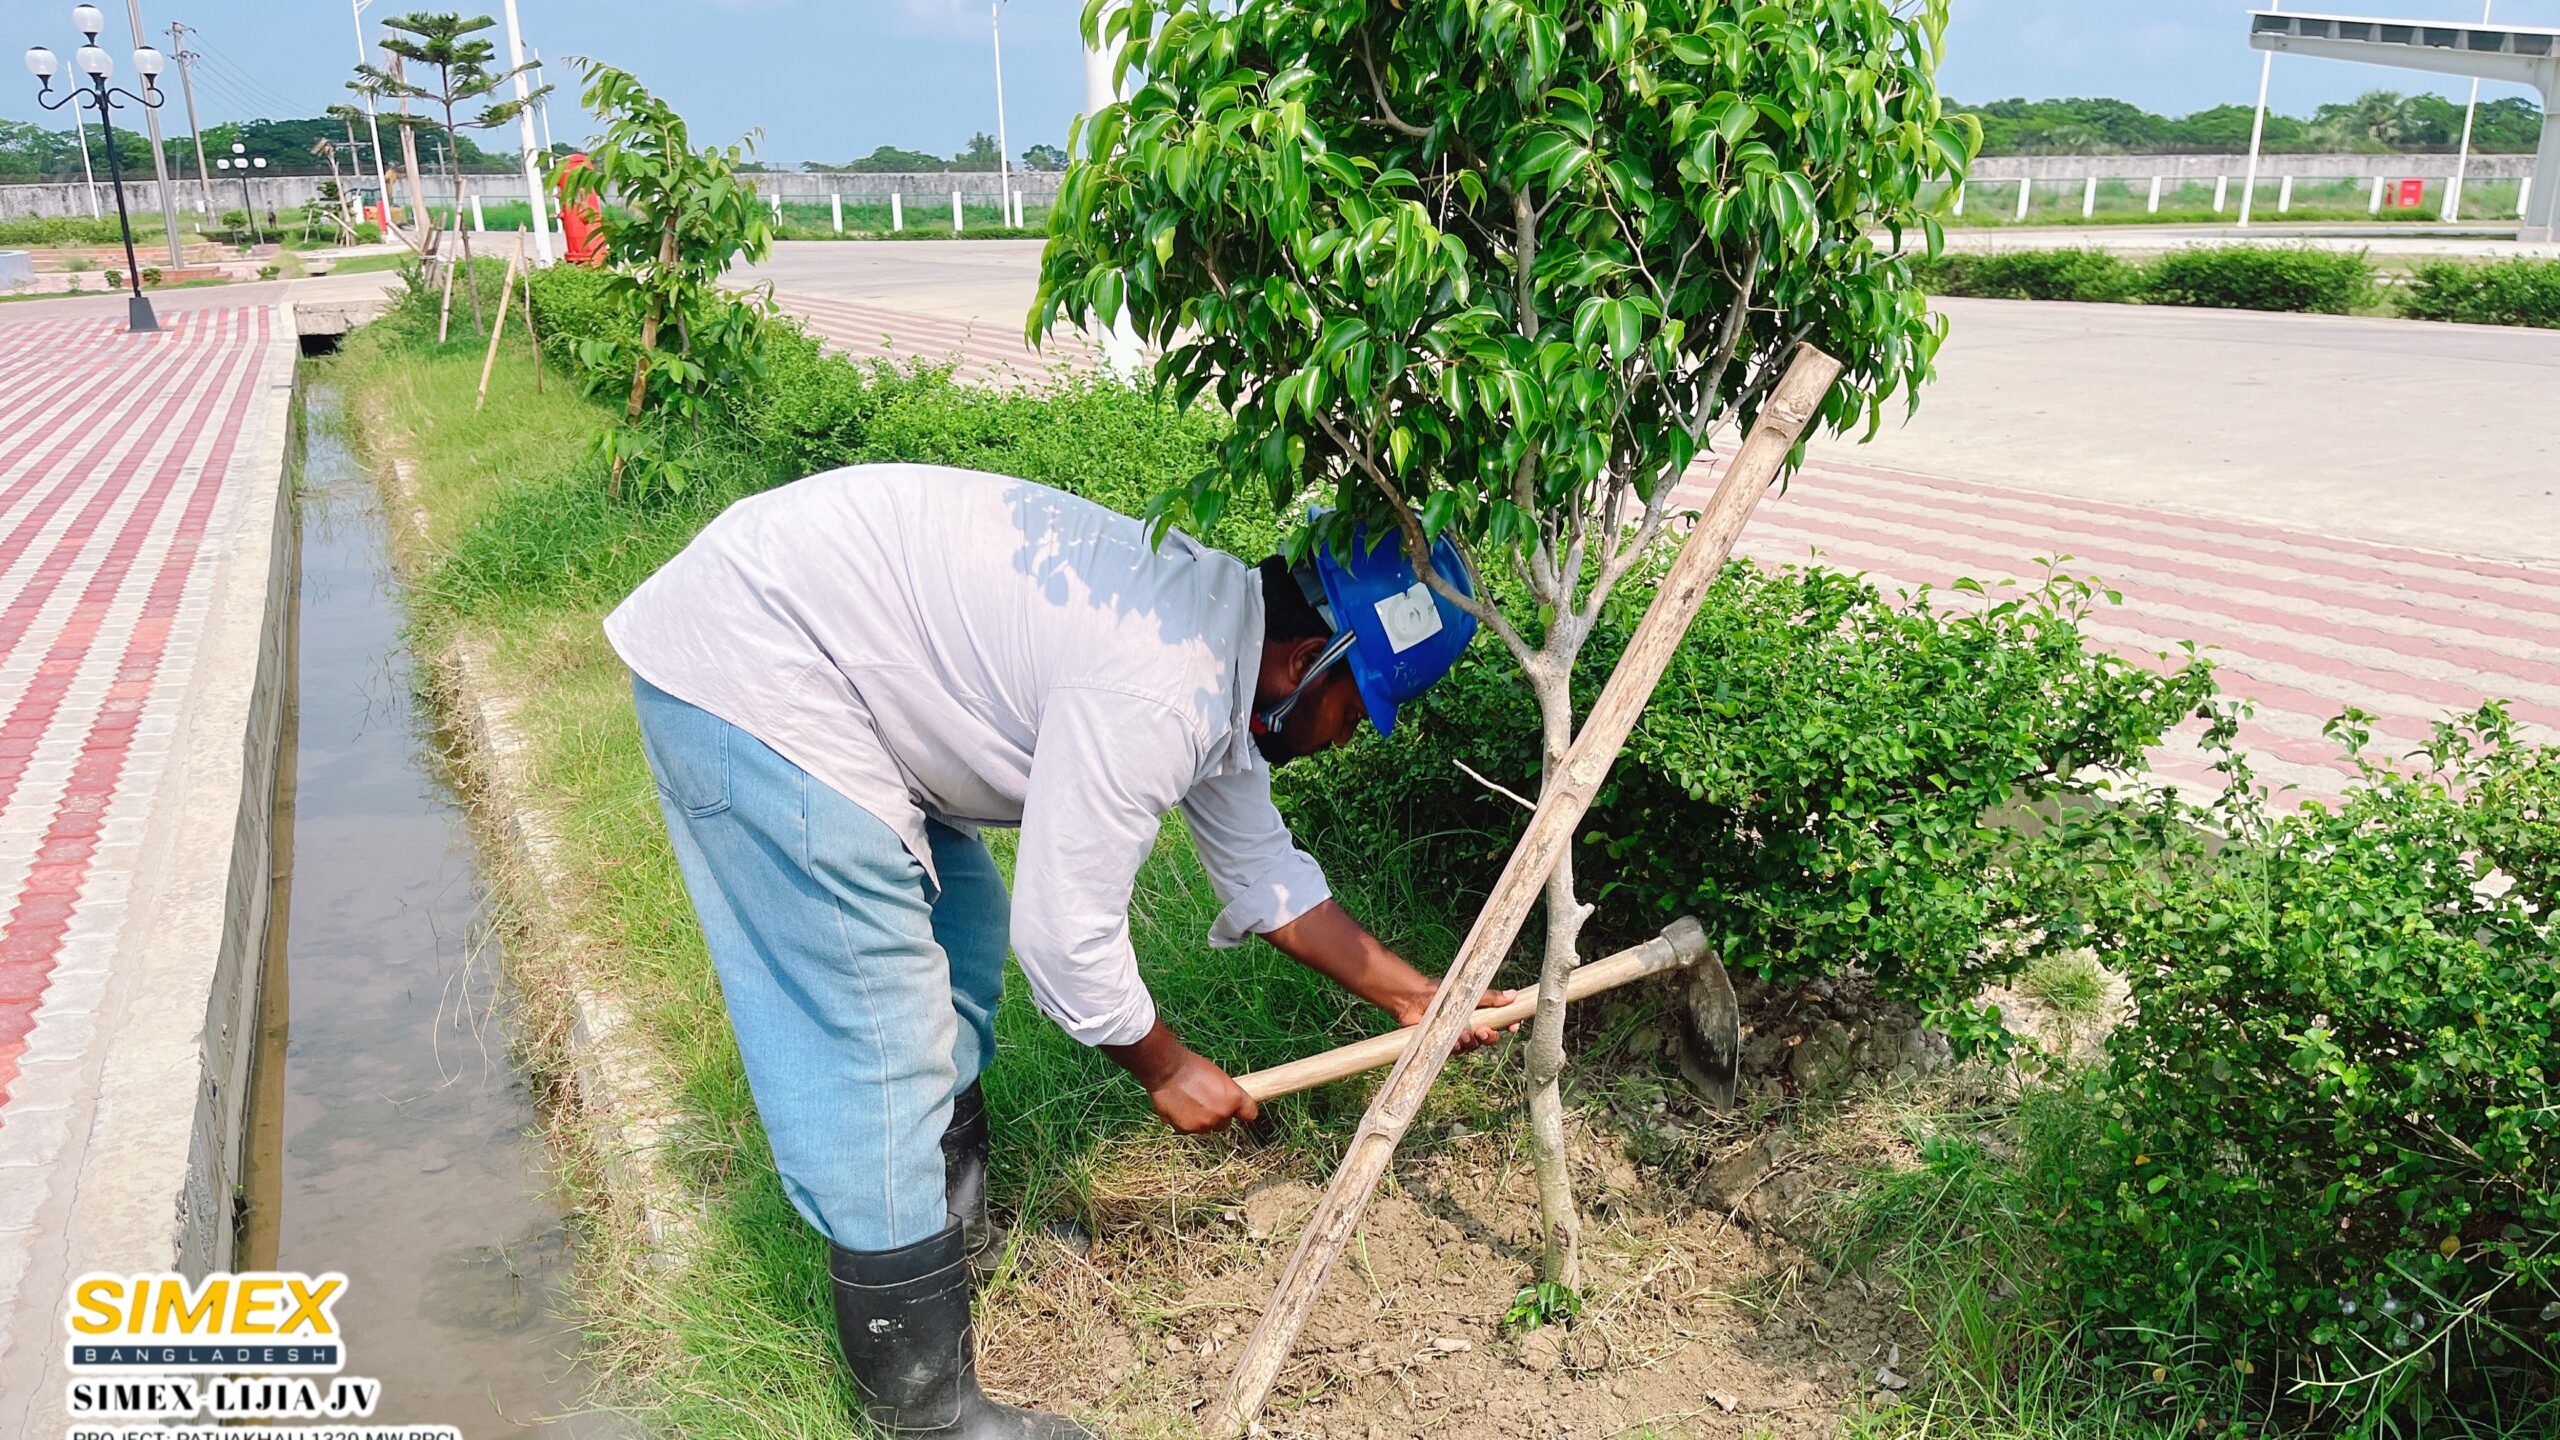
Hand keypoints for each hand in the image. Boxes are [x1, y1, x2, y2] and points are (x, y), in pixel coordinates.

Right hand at [1143, 1047, 1260, 1133]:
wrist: (1167, 1070)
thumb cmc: (1192, 1066)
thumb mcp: (1218, 1075)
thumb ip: (1227, 1093)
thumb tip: (1229, 1102)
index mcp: (1234, 1099)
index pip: (1250, 1113)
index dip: (1242, 1111)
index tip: (1238, 1109)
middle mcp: (1222, 1115)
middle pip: (1225, 1123)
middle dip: (1217, 1114)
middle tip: (1204, 1100)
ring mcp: (1204, 1124)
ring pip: (1206, 1127)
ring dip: (1200, 1118)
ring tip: (1188, 1100)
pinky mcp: (1186, 1130)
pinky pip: (1189, 1129)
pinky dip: (1185, 1121)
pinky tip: (1178, 1106)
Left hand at [1390, 982, 1522, 1055]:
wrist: (1414, 999)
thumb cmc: (1440, 993)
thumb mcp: (1469, 993)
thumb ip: (1491, 997)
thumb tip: (1513, 994)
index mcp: (1478, 1013)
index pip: (1498, 1023)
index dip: (1508, 1026)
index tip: (1513, 1026)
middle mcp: (1470, 1026)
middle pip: (1488, 1039)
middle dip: (1490, 1038)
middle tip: (1484, 1032)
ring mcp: (1457, 1036)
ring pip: (1472, 1046)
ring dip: (1470, 1042)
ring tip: (1464, 1034)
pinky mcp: (1444, 1044)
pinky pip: (1456, 1051)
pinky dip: (1456, 1046)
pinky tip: (1454, 1040)